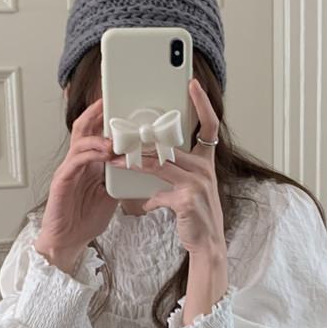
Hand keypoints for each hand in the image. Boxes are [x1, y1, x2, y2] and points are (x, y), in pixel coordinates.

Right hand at [37, 96, 118, 257]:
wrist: (68, 241)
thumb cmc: (86, 218)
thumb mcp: (111, 194)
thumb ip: (120, 177)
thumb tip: (141, 166)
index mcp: (89, 163)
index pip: (96, 132)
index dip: (105, 117)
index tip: (121, 104)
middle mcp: (77, 162)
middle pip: (84, 127)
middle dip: (97, 112)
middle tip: (110, 101)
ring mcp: (68, 169)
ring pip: (81, 141)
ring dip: (100, 136)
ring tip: (116, 137)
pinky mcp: (62, 181)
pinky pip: (76, 161)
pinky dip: (92, 154)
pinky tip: (105, 154)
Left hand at [127, 78, 224, 257]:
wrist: (208, 243)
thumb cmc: (197, 215)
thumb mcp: (189, 187)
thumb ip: (175, 171)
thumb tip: (151, 161)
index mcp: (206, 161)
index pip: (209, 125)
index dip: (202, 103)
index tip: (192, 85)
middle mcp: (205, 169)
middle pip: (170, 145)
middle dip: (143, 141)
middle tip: (122, 134)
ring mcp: (197, 183)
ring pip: (159, 164)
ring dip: (135, 163)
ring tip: (117, 160)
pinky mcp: (187, 200)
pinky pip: (158, 193)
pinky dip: (146, 200)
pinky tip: (140, 206)